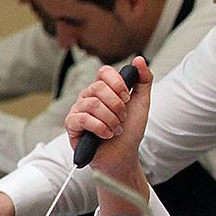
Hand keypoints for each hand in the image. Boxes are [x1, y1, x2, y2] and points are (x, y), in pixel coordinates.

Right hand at [65, 57, 154, 215]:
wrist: (124, 155)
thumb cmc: (130, 130)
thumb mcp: (142, 103)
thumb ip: (143, 80)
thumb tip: (139, 60)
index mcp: (103, 89)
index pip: (104, 72)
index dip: (117, 83)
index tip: (127, 97)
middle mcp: (88, 97)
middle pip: (98, 88)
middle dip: (117, 106)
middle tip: (122, 118)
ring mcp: (78, 110)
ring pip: (92, 104)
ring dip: (110, 120)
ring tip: (115, 129)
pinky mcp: (72, 125)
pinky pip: (82, 118)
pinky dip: (99, 128)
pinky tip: (106, 135)